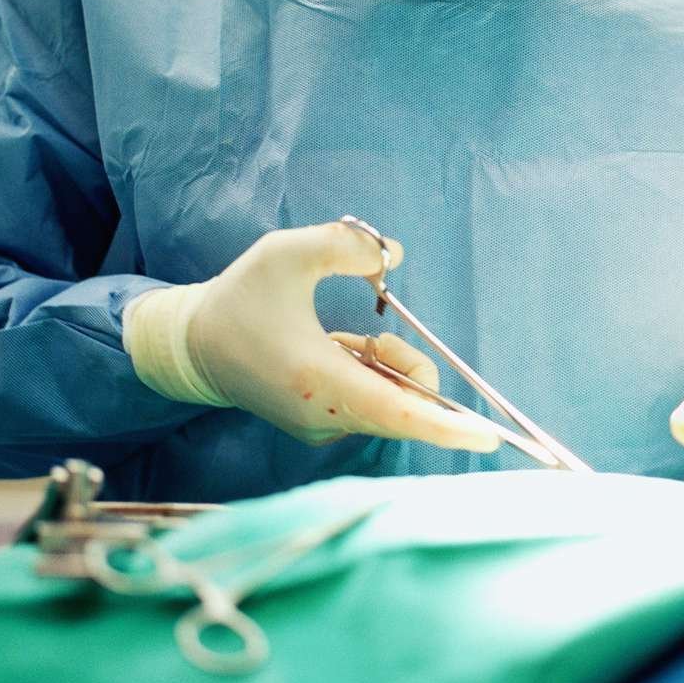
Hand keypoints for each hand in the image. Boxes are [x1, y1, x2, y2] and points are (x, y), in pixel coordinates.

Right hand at [124, 221, 500, 451]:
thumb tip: (394, 257)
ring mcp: (322, 428)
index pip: (396, 413)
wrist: (196, 346)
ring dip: (387, 365)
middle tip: (374, 334)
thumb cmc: (242, 297)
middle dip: (408, 366)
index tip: (488, 437)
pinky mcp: (321, 427)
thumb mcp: (287, 252)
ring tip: (344, 338)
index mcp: (318, 381)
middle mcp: (323, 416)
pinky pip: (374, 402)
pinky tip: (336, 351)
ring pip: (392, 402)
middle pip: (405, 404)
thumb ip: (345, 246)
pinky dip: (372, 374)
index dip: (444, 425)